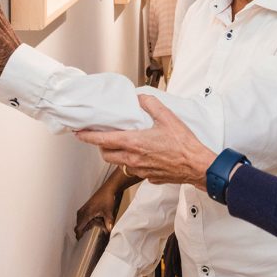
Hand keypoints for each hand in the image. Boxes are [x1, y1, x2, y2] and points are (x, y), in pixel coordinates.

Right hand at [74, 180, 121, 239]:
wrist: (107, 190)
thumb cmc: (106, 199)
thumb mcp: (109, 212)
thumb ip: (108, 222)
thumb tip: (109, 230)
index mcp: (87, 213)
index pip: (78, 227)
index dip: (78, 234)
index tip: (79, 240)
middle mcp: (83, 212)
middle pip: (81, 226)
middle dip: (89, 229)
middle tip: (101, 225)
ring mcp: (83, 210)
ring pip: (84, 222)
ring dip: (91, 224)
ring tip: (102, 220)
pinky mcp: (85, 209)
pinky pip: (85, 218)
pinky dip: (91, 220)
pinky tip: (99, 218)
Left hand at [76, 95, 216, 189]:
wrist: (197, 166)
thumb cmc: (184, 145)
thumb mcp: (168, 118)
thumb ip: (151, 105)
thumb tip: (140, 98)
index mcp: (134, 143)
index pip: (102, 140)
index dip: (87, 137)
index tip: (79, 133)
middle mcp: (133, 159)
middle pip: (106, 155)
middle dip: (101, 147)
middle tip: (103, 138)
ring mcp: (140, 171)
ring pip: (120, 164)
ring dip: (117, 155)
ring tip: (124, 146)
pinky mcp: (149, 178)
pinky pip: (135, 170)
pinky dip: (134, 163)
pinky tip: (144, 156)